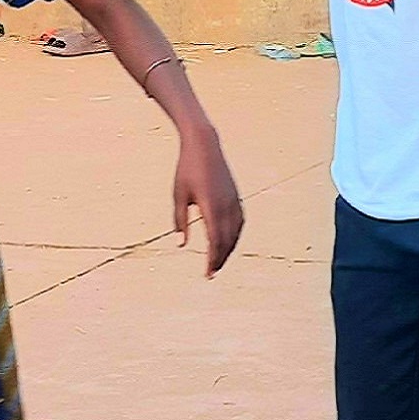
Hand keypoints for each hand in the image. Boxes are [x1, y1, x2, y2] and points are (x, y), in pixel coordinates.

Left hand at [172, 127, 242, 273]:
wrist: (205, 146)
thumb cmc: (187, 170)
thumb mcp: (178, 195)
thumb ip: (180, 221)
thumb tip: (182, 245)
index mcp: (210, 206)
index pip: (215, 241)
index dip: (212, 259)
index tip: (207, 273)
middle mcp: (225, 206)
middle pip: (227, 241)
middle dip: (220, 259)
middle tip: (211, 273)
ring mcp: (233, 201)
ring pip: (235, 233)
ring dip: (228, 249)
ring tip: (219, 261)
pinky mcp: (235, 196)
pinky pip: (239, 222)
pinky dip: (235, 236)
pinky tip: (229, 242)